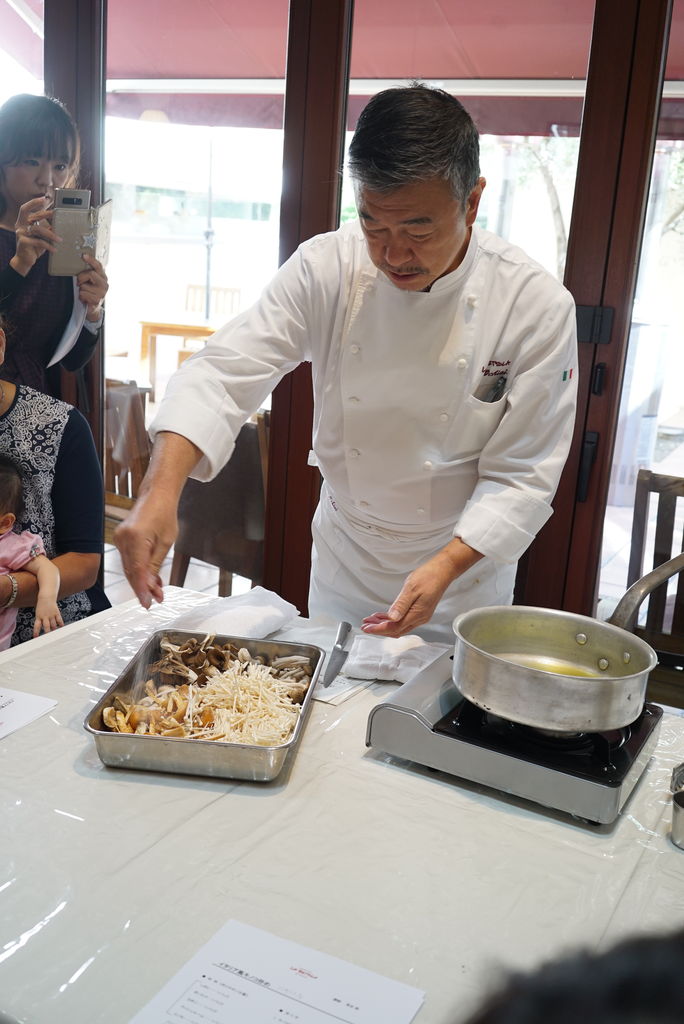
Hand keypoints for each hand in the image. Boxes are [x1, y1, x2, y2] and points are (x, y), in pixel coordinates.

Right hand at [10, 198, 59, 275]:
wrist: (25, 260)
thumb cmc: (34, 247)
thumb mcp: (41, 236)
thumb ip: (46, 228)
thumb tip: (58, 221)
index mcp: (23, 222)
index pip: (25, 208)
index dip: (33, 202)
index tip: (43, 198)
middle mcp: (20, 226)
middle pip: (33, 216)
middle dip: (46, 214)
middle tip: (57, 215)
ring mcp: (20, 233)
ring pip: (37, 229)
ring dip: (51, 234)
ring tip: (60, 239)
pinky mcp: (23, 242)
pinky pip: (38, 241)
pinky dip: (48, 245)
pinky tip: (54, 249)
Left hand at [33, 601, 64, 636]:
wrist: (46, 597)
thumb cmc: (41, 606)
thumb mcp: (38, 613)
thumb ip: (41, 620)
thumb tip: (47, 628)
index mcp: (38, 617)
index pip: (37, 626)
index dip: (36, 632)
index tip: (36, 637)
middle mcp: (45, 616)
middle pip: (46, 626)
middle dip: (47, 632)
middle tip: (48, 638)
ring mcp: (51, 615)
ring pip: (53, 624)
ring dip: (54, 629)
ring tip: (55, 633)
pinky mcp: (56, 612)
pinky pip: (59, 620)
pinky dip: (60, 624)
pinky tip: (61, 627)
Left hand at [78, 254, 107, 319]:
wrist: (93, 308)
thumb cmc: (90, 292)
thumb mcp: (90, 281)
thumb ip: (88, 273)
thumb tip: (81, 263)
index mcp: (103, 277)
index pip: (98, 266)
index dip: (91, 260)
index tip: (84, 255)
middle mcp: (104, 284)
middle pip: (90, 274)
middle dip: (81, 278)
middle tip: (79, 283)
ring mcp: (102, 292)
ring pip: (84, 286)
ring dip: (81, 290)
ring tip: (84, 293)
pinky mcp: (97, 300)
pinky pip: (83, 294)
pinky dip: (81, 296)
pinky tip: (85, 298)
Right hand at [114, 490, 176, 608]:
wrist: (156, 495)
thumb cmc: (164, 514)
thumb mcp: (166, 542)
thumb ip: (155, 565)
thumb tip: (150, 586)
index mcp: (135, 538)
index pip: (137, 571)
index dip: (142, 590)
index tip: (147, 603)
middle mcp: (123, 539)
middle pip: (131, 572)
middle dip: (143, 588)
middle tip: (155, 600)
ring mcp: (119, 539)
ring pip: (129, 568)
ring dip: (141, 580)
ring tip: (156, 591)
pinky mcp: (121, 540)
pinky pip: (129, 560)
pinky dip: (138, 570)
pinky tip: (149, 579)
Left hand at [361, 538, 482, 637]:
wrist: (442, 571)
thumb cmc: (429, 576)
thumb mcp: (411, 588)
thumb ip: (401, 605)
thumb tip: (392, 618)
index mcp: (417, 614)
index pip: (394, 627)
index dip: (379, 629)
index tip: (367, 628)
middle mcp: (420, 618)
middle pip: (396, 630)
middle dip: (379, 629)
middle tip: (365, 626)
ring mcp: (420, 616)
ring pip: (399, 626)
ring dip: (384, 625)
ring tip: (371, 621)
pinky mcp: (420, 612)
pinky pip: (403, 621)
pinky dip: (392, 620)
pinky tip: (384, 616)